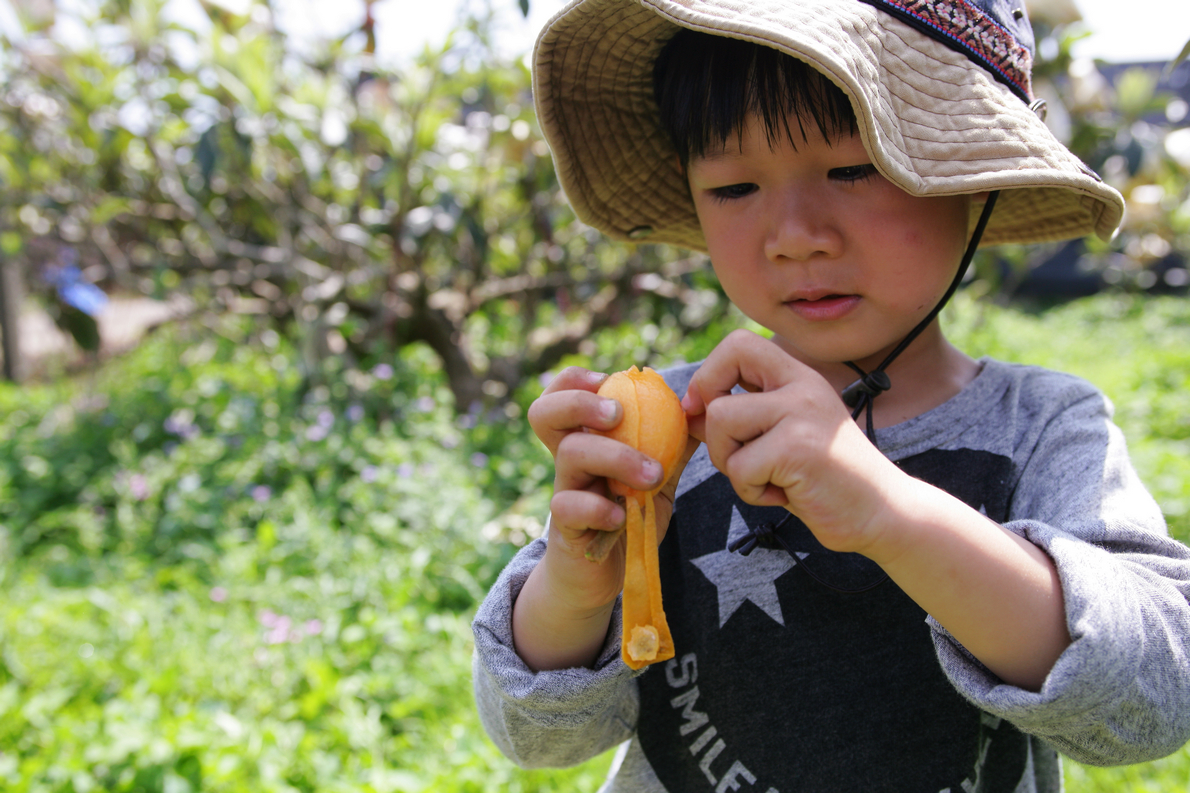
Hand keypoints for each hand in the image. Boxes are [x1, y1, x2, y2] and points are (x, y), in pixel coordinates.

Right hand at [526, 366, 694, 610]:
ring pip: (570, 453)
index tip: (608, 383)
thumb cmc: (627, 517)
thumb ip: (671, 445)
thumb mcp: (654, 477)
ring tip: (651, 475)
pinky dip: (601, 507)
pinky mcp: (566, 528)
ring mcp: (564, 491)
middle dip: (580, 403)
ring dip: (616, 456)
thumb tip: (702, 410)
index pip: (560, 393)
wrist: (603, 575)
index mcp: (585, 440)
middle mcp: (567, 461)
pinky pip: (570, 506)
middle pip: (544, 413)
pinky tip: (623, 515)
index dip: (576, 380)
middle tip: (618, 413)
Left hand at [681, 330, 899, 556]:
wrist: (882, 512)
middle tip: (741, 458)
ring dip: (733, 466)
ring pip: (722, 426)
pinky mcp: (799, 448)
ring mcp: (801, 414)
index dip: (709, 376)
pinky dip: (753, 492)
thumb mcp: (780, 437)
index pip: (739, 343)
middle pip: (716, 394)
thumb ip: (739, 420)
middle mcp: (801, 386)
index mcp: (798, 377)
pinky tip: (787, 494)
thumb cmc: (824, 478)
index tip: (707, 410)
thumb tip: (688, 408)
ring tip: (770, 479)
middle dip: (714, 435)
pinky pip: (741, 468)